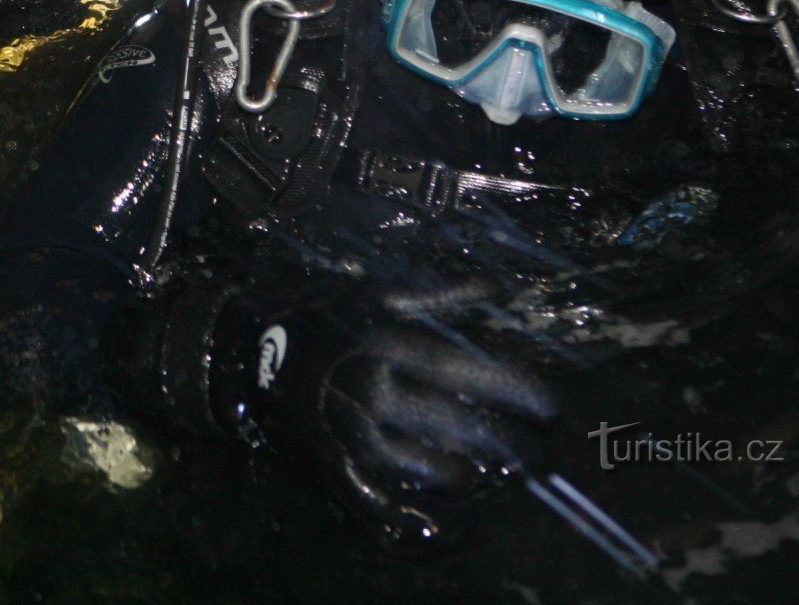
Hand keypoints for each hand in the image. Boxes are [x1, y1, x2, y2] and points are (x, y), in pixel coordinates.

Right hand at [237, 280, 557, 540]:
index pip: (467, 370)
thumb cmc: (323, 319)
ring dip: (469, 472)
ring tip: (492, 469)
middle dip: (508, 441)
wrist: (249, 355)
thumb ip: (440, 294)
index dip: (515, 390)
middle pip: (457, 423)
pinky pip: (386, 496)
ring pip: (429, 465)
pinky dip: (419, 507)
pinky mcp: (335, 465)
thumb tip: (499, 289)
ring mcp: (353, 432)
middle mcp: (373, 388)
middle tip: (536, 450)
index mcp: (386, 342)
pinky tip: (446, 505)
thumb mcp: (376, 294)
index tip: (549, 405)